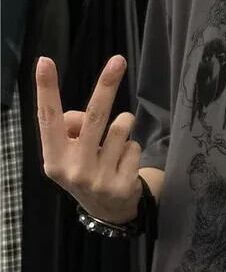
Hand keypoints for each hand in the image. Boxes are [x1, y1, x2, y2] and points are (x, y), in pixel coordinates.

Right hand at [36, 54, 142, 224]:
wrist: (108, 211)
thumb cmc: (86, 170)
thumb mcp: (69, 154)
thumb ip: (71, 129)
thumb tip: (86, 117)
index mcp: (53, 159)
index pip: (48, 119)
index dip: (46, 90)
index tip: (45, 62)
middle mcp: (74, 169)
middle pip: (94, 118)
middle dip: (107, 86)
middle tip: (119, 61)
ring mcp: (99, 179)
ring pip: (120, 129)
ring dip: (124, 124)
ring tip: (118, 136)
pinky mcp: (122, 185)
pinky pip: (134, 147)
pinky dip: (132, 149)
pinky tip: (124, 163)